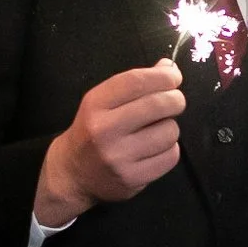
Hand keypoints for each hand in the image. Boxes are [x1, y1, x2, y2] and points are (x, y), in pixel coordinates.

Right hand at [35, 61, 188, 224]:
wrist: (73, 173)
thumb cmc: (93, 130)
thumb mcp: (103, 102)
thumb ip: (134, 84)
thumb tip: (169, 67)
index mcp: (95, 105)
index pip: (136, 81)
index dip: (163, 76)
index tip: (174, 76)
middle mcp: (105, 130)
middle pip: (158, 105)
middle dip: (175, 99)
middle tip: (174, 101)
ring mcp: (119, 157)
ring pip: (169, 131)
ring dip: (170, 128)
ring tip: (157, 130)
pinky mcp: (132, 179)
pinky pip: (171, 156)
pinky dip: (170, 149)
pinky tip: (155, 149)